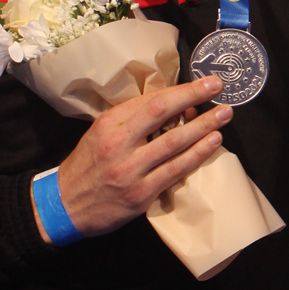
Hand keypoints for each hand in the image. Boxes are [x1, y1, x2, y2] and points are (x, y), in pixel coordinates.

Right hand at [45, 77, 229, 239]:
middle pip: (162, 113)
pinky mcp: (141, 193)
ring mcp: (130, 170)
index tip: (203, 82)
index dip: (179, 91)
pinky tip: (213, 142)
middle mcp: (118, 144)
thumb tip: (170, 102)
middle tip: (218, 87)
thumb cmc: (88, 166)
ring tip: (224, 115)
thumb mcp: (100, 134)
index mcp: (108, 125)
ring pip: (174, 142)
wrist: (64, 206)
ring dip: (204, 126)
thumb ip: (130, 120)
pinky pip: (176, 170)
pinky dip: (197, 154)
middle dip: (194, 97)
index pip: (149, 101)